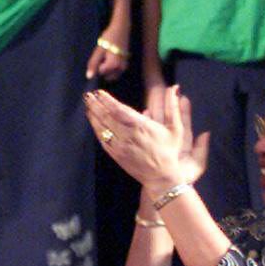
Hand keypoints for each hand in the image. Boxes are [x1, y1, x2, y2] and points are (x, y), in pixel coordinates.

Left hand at [85, 30, 128, 82]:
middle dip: (103, 68)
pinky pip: (115, 71)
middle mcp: (121, 69)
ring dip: (107, 68)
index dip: (97, 64)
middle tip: (104, 55)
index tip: (101, 54)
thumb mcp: (98, 51)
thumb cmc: (109, 38)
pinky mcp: (125, 64)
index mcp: (114, 66)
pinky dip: (111, 67)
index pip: (100, 72)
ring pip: (111, 75)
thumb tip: (89, 77)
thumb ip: (93, 64)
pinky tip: (111, 56)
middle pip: (106, 75)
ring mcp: (124, 67)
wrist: (121, 30)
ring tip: (107, 55)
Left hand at [85, 83, 206, 192]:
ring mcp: (120, 146)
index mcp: (142, 126)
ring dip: (94, 115)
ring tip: (88, 104)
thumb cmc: (169, 152)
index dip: (107, 100)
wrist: (161, 178)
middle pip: (107, 117)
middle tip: (88, 95)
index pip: (119, 110)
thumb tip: (174, 87)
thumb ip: (172, 107)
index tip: (100, 92)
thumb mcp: (176, 128)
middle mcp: (128, 136)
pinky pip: (102, 140)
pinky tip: (93, 122)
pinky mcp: (116, 155)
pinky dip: (96, 129)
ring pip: (102, 128)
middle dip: (96, 105)